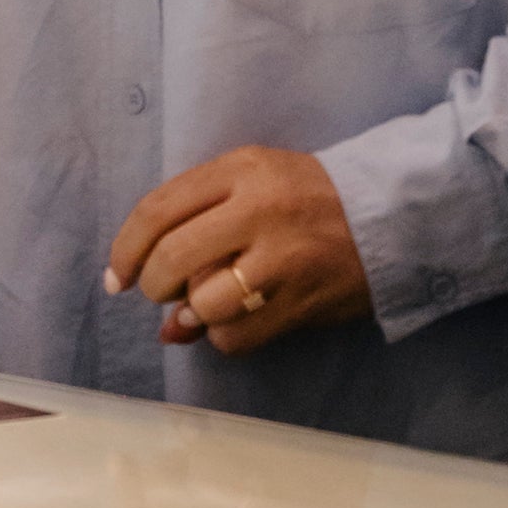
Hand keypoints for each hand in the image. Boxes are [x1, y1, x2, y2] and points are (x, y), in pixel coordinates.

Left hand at [105, 144, 369, 355]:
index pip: (158, 209)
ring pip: (203, 302)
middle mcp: (258, 210)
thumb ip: (198, 224)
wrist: (390, 214)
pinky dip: (223, 336)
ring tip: (204, 305)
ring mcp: (283, 258)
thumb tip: (163, 317)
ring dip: (192, 314)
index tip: (117, 275)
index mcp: (240, 170)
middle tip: (159, 291)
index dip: (126, 248)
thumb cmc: (308, 196)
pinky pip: (236, 335)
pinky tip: (235, 321)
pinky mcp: (303, 300)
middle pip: (172, 257)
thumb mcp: (252, 184)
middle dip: (153, 284)